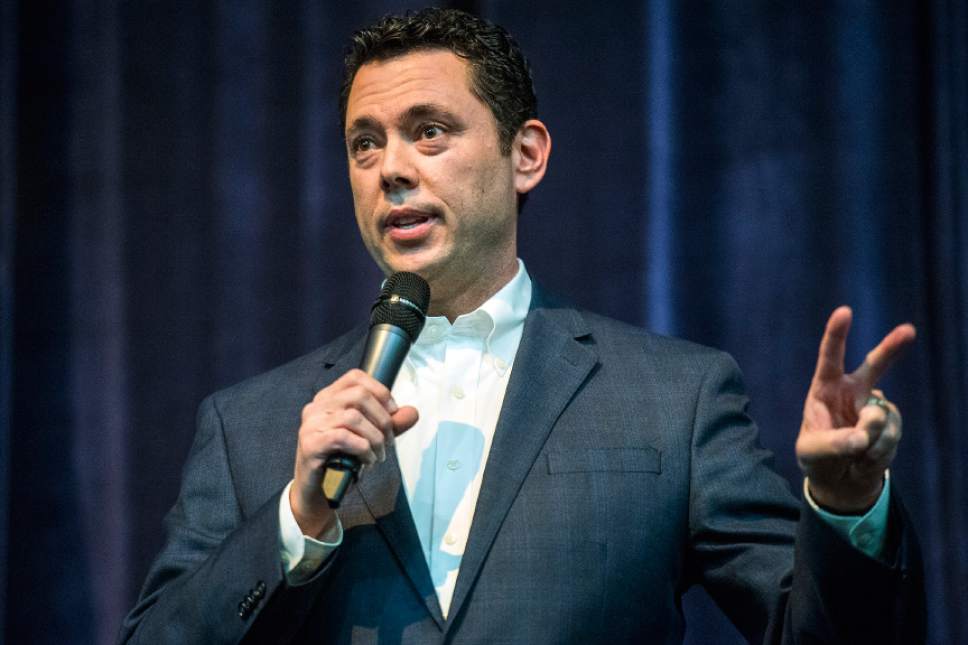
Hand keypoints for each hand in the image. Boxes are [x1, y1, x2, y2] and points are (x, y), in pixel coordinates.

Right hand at [290, 369, 417, 536]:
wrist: (319, 491)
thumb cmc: (342, 461)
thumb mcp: (371, 438)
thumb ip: (391, 424)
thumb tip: (412, 413)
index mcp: (329, 398)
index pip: (356, 377)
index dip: (380, 391)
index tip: (393, 412)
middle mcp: (317, 406)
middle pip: (358, 395)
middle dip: (383, 419)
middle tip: (389, 441)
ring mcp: (311, 424)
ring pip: (353, 417)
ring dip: (375, 438)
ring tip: (379, 454)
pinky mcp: (310, 443)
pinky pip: (343, 437)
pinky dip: (363, 449)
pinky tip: (368, 460)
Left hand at [796, 306, 915, 512]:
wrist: (840, 477)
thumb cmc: (817, 457)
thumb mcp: (812, 452)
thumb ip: (834, 443)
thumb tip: (863, 437)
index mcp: (825, 388)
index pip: (830, 358)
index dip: (836, 335)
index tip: (844, 312)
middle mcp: (853, 392)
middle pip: (875, 365)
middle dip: (892, 347)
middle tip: (909, 331)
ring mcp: (875, 407)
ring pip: (881, 418)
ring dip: (869, 441)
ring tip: (854, 454)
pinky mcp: (891, 424)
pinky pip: (890, 436)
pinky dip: (878, 452)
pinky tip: (866, 458)